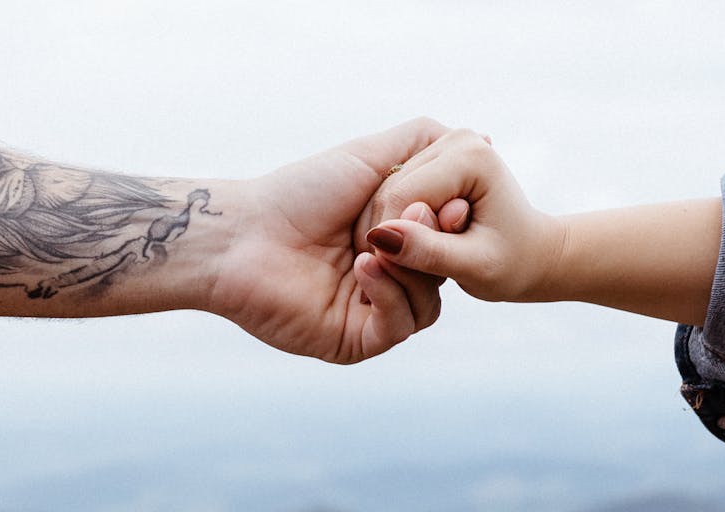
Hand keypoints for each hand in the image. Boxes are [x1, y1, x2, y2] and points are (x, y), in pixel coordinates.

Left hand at [207, 118, 450, 362]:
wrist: (241, 235)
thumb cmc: (299, 193)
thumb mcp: (368, 156)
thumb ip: (422, 143)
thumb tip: (483, 138)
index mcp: (393, 241)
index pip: (447, 241)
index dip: (453, 223)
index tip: (452, 200)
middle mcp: (386, 278)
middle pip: (443, 273)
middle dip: (434, 243)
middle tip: (417, 213)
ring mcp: (371, 312)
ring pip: (429, 304)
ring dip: (411, 269)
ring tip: (378, 240)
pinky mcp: (355, 340)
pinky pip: (399, 327)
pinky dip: (391, 295)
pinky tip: (364, 267)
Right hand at [361, 129, 565, 302]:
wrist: (532, 253)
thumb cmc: (511, 264)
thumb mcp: (473, 267)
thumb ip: (428, 251)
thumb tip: (379, 236)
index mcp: (472, 157)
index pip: (402, 198)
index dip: (394, 241)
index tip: (411, 271)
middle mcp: (457, 139)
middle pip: (392, 190)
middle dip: (398, 234)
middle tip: (427, 265)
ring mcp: (444, 143)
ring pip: (388, 190)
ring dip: (397, 228)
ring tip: (430, 253)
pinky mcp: (434, 154)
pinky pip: (394, 189)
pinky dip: (401, 219)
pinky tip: (425, 238)